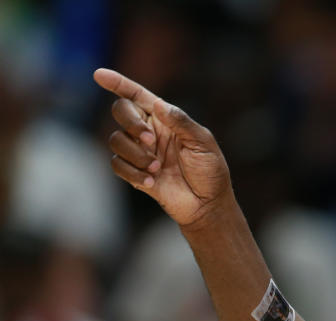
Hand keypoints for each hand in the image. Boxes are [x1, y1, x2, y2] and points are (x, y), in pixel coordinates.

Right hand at [93, 68, 234, 227]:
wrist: (208, 204)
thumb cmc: (210, 171)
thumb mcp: (203, 142)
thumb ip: (181, 122)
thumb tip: (158, 104)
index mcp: (166, 119)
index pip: (138, 96)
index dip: (118, 84)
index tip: (99, 75)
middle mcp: (149, 131)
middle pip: (121, 112)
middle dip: (131, 123)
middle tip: (150, 140)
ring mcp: (141, 152)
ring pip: (116, 140)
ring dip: (135, 154)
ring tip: (157, 168)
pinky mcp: (135, 173)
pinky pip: (118, 165)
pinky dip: (133, 173)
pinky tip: (152, 182)